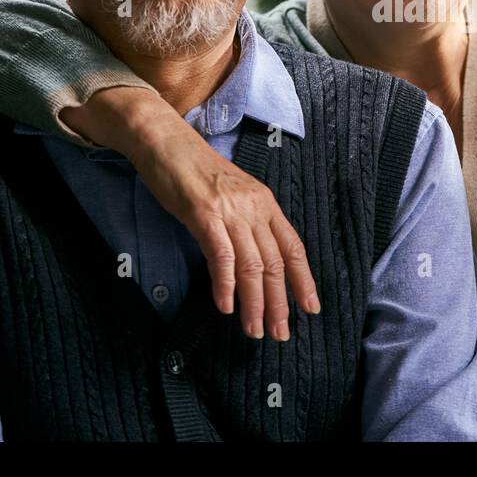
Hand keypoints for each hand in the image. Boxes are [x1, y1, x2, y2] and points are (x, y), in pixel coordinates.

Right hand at [61, 87, 318, 341]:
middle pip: (275, 262)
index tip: (310, 308)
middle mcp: (254, 207)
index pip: (293, 247)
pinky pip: (221, 256)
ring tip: (255, 330)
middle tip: (280, 333)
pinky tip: (225, 306)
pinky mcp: (204, 215)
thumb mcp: (233, 195)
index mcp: (265, 203)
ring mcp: (230, 210)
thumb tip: (257, 259)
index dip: (303, 279)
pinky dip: (225, 285)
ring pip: (252, 265)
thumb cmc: (195, 171)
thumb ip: (248, 222)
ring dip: (254, 303)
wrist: (166, 143)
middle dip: (279, 302)